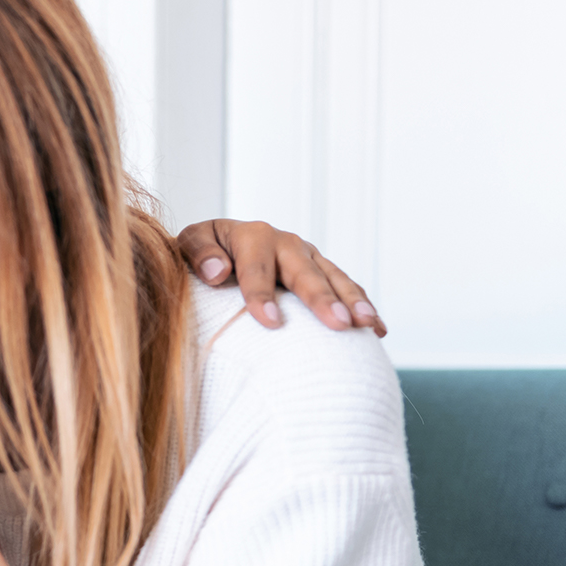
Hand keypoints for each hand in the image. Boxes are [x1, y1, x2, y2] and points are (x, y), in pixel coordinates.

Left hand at [176, 218, 385, 336]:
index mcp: (250, 235)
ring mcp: (307, 256)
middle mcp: (284, 242)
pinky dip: (362, 306)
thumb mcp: (188, 244)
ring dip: (352, 301)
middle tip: (338, 324)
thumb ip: (198, 253)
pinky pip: (346, 287)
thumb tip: (217, 272)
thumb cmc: (200, 254)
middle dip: (321, 299)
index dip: (262, 295)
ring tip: (365, 325)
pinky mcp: (320, 269)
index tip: (271, 322)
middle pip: (304, 272)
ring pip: (333, 278)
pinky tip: (376, 330)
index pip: (256, 268)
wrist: (216, 247)